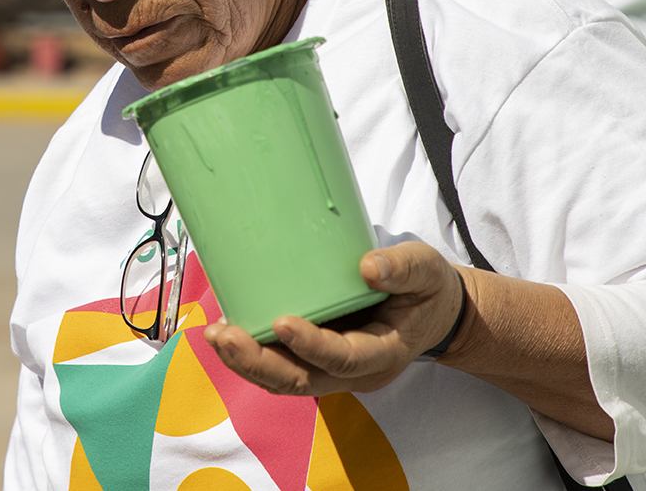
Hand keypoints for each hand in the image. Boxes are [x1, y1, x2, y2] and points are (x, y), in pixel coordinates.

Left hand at [202, 241, 466, 396]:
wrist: (430, 312)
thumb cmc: (425, 289)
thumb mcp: (426, 271)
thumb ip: (403, 268)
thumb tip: (368, 267)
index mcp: (384, 352)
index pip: (345, 358)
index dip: (313, 345)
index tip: (283, 321)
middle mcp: (354, 371)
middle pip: (301, 380)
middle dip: (259, 362)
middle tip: (225, 336)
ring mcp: (331, 369)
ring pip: (283, 379)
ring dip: (246, 362)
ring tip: (215, 335)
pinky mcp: (315, 359)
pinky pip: (279, 365)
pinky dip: (250, 354)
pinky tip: (226, 331)